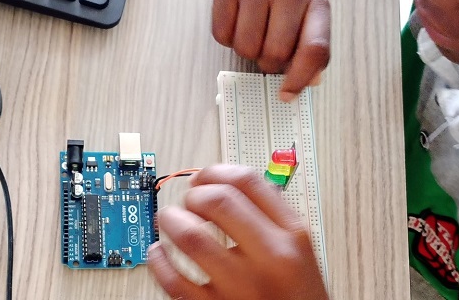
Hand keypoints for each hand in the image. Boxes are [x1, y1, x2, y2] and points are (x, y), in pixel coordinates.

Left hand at [148, 164, 328, 299]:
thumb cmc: (298, 298)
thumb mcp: (299, 251)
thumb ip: (270, 218)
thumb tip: (227, 187)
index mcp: (291, 235)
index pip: (248, 182)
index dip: (217, 172)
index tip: (204, 177)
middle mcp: (268, 258)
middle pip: (220, 201)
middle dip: (194, 194)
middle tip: (188, 201)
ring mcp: (241, 287)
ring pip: (192, 238)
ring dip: (171, 221)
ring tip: (168, 220)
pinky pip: (176, 282)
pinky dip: (160, 263)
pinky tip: (159, 255)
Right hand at [212, 0, 330, 99]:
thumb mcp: (312, 11)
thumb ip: (313, 47)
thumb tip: (304, 84)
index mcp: (316, 2)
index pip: (314, 50)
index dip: (300, 78)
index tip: (286, 93)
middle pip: (274, 54)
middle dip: (269, 60)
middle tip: (268, 46)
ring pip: (246, 48)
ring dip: (247, 50)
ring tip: (253, 30)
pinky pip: (222, 35)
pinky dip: (228, 38)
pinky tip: (237, 20)